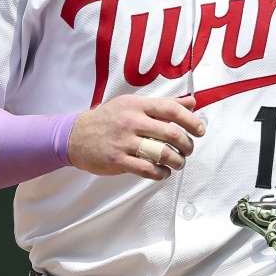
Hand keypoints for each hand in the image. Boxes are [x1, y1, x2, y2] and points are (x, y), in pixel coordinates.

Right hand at [68, 95, 204, 180]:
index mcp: (137, 105)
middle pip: (171, 132)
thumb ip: (163, 104)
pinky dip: (161, 173)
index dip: (191, 120)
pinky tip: (163, 172)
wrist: (75, 136)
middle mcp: (131, 121)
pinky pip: (147, 169)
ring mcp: (124, 141)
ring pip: (162, 153)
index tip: (200, 130)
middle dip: (187, 144)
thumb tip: (192, 102)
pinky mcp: (117, 160)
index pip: (171, 109)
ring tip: (179, 162)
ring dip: (177, 161)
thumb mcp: (133, 104)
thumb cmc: (109, 118)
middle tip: (188, 149)